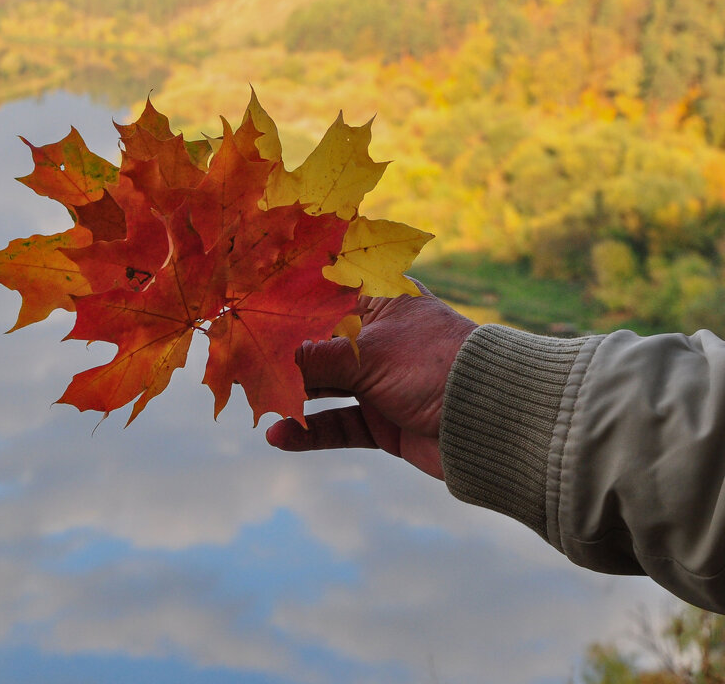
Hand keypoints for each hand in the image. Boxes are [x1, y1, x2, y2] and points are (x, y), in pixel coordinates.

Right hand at [265, 282, 476, 479]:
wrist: (494, 424)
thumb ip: (313, 356)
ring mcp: (379, 380)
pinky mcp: (382, 420)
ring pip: (322, 386)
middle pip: (316, 343)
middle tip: (236, 362)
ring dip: (291, 395)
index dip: (285, 303)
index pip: (324, 294)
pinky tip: (278, 437)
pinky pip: (337, 425)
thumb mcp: (365, 355)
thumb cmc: (434, 366)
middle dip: (279, 354)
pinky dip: (310, 432)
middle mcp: (377, 337)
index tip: (246, 308)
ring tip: (252, 400)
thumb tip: (267, 356)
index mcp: (381, 301)